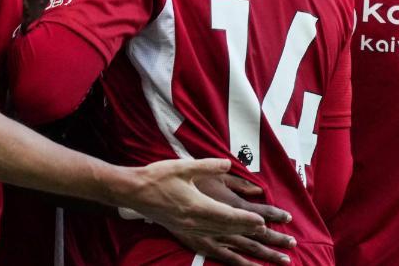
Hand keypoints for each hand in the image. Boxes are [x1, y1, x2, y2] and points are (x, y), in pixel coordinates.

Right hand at [114, 158, 267, 237]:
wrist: (132, 191)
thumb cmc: (157, 177)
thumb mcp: (184, 167)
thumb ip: (208, 165)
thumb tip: (227, 163)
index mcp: (197, 206)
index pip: (228, 216)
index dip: (247, 220)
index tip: (263, 222)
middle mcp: (193, 221)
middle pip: (226, 228)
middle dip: (247, 229)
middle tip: (265, 231)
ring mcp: (187, 227)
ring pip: (217, 234)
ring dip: (236, 234)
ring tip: (251, 233)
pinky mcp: (181, 229)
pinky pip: (206, 236)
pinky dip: (221, 236)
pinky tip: (226, 234)